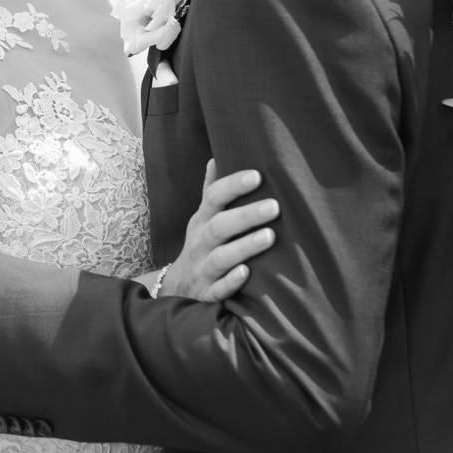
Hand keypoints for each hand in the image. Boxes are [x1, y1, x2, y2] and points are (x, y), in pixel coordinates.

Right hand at [148, 161, 277, 301]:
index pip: (213, 198)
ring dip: (244, 247)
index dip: (233, 186)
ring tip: (270, 236)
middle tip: (274, 206)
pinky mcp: (207, 294)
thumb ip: (211, 191)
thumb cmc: (201, 244)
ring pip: (220, 258)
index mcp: (202, 220)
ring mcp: (203, 269)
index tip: (257, 176)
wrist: (177, 287)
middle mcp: (201, 243)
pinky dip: (231, 282)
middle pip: (219, 226)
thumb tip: (217, 158)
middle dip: (246, 216)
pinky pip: (218, 289)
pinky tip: (246, 273)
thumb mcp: (202, 217)